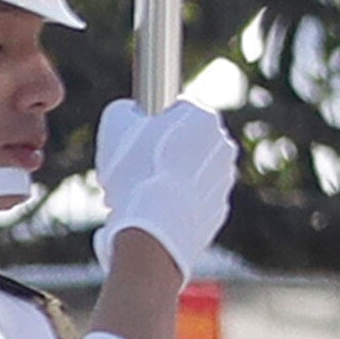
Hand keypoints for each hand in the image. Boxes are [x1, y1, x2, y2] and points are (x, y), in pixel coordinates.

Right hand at [91, 95, 235, 271]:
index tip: (133, 142)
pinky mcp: (219, 209)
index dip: (148, 125)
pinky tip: (153, 214)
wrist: (154, 228)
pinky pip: (191, 202)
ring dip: (165, 181)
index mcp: (203, 117)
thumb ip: (124, 110)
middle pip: (183, 144)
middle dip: (157, 155)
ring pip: (187, 174)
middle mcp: (222, 144)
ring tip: (137, 196)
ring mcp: (224, 178)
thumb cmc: (134, 171)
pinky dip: (175, 206)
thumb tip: (129, 111)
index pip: (175, 110)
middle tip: (131, 172)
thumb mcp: (115, 124)